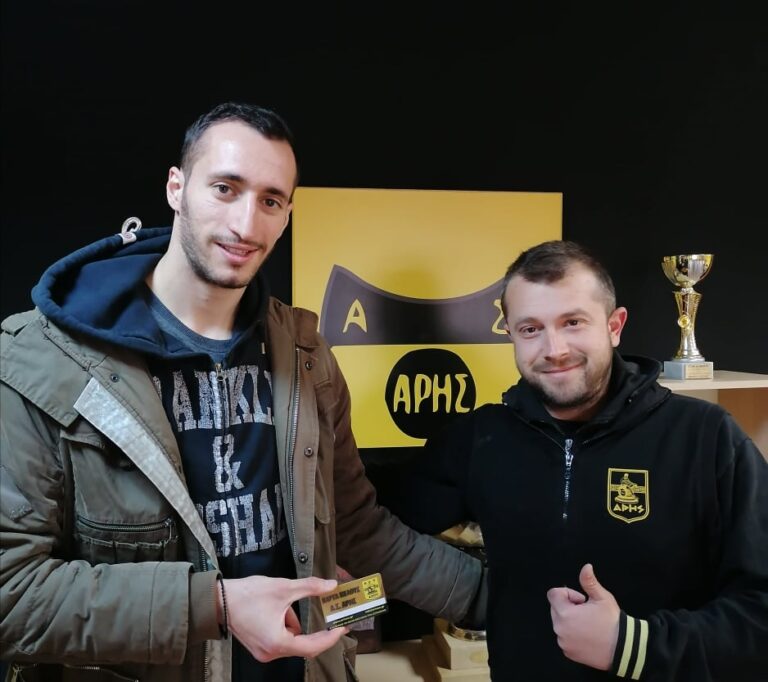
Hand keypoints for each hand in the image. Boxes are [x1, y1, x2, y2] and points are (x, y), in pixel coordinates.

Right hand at [221, 575, 348, 661]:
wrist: (218, 600)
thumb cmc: (248, 595)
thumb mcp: (283, 587)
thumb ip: (310, 587)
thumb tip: (331, 585)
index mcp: (278, 643)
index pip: (312, 646)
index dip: (330, 638)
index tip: (342, 628)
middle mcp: (271, 652)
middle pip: (302, 644)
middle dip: (314, 629)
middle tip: (330, 618)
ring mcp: (264, 651)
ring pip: (291, 639)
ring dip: (294, 622)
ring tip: (282, 603)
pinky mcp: (259, 645)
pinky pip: (280, 637)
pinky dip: (284, 623)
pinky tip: (276, 608)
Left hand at [546, 563, 619, 670]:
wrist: (624, 649)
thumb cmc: (611, 621)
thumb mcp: (601, 597)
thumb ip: (589, 581)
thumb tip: (586, 566)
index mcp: (564, 613)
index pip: (554, 594)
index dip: (568, 594)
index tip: (583, 600)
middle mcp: (559, 629)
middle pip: (556, 608)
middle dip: (569, 606)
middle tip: (587, 612)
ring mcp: (563, 643)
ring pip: (560, 623)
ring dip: (570, 620)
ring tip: (588, 624)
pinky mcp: (568, 653)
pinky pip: (564, 637)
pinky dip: (572, 634)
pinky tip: (588, 636)